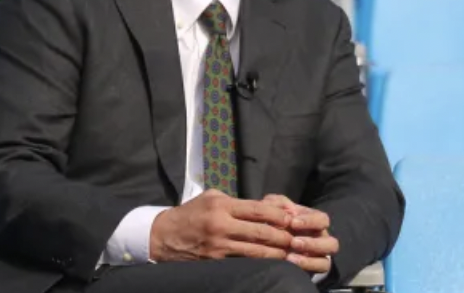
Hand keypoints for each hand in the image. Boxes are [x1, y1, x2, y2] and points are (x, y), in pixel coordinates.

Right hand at [150, 189, 295, 262]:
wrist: (163, 236)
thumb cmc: (190, 213)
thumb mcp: (210, 198)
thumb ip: (234, 202)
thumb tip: (262, 207)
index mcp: (221, 206)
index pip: (257, 210)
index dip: (278, 215)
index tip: (293, 218)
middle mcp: (221, 225)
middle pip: (260, 232)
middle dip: (283, 236)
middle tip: (300, 238)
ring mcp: (219, 246)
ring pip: (255, 251)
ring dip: (276, 253)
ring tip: (292, 253)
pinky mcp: (216, 262)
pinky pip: (243, 263)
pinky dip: (259, 264)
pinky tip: (272, 265)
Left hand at [262, 194, 338, 273]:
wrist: (267, 240)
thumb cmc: (275, 220)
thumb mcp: (274, 207)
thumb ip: (278, 202)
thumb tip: (289, 207)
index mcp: (314, 221)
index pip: (322, 219)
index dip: (310, 221)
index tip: (292, 222)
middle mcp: (321, 238)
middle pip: (331, 242)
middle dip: (313, 243)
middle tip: (293, 242)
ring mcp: (320, 254)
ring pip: (327, 258)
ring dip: (311, 257)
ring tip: (291, 255)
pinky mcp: (315, 266)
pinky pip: (321, 268)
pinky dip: (308, 265)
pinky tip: (290, 262)